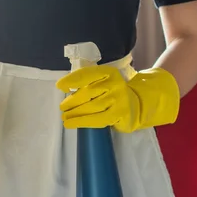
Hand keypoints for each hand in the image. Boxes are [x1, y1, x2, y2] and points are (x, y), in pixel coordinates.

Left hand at [55, 65, 179, 132]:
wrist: (136, 104)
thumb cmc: (112, 93)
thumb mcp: (103, 82)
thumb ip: (88, 83)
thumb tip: (66, 89)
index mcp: (108, 72)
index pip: (87, 74)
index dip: (72, 80)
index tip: (60, 86)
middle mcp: (115, 83)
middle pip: (88, 92)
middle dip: (72, 100)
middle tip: (62, 107)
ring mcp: (118, 99)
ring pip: (92, 107)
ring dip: (75, 113)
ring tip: (64, 117)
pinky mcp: (120, 113)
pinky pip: (98, 119)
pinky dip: (82, 122)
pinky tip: (71, 124)